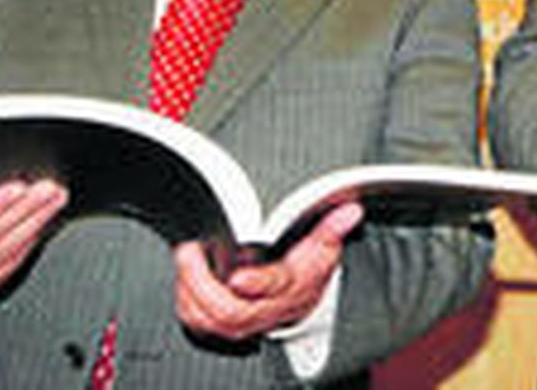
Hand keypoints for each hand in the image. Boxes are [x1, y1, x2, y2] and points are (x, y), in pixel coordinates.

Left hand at [173, 202, 361, 340]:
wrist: (302, 300)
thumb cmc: (308, 271)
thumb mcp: (324, 248)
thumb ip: (333, 228)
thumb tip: (351, 211)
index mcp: (290, 288)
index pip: (274, 289)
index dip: (256, 285)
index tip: (239, 276)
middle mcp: (265, 310)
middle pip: (230, 313)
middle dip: (204, 284)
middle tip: (191, 252)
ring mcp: (243, 322)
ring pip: (208, 320)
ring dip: (190, 290)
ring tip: (186, 258)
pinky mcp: (222, 325)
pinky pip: (196, 322)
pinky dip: (186, 301)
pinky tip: (186, 277)